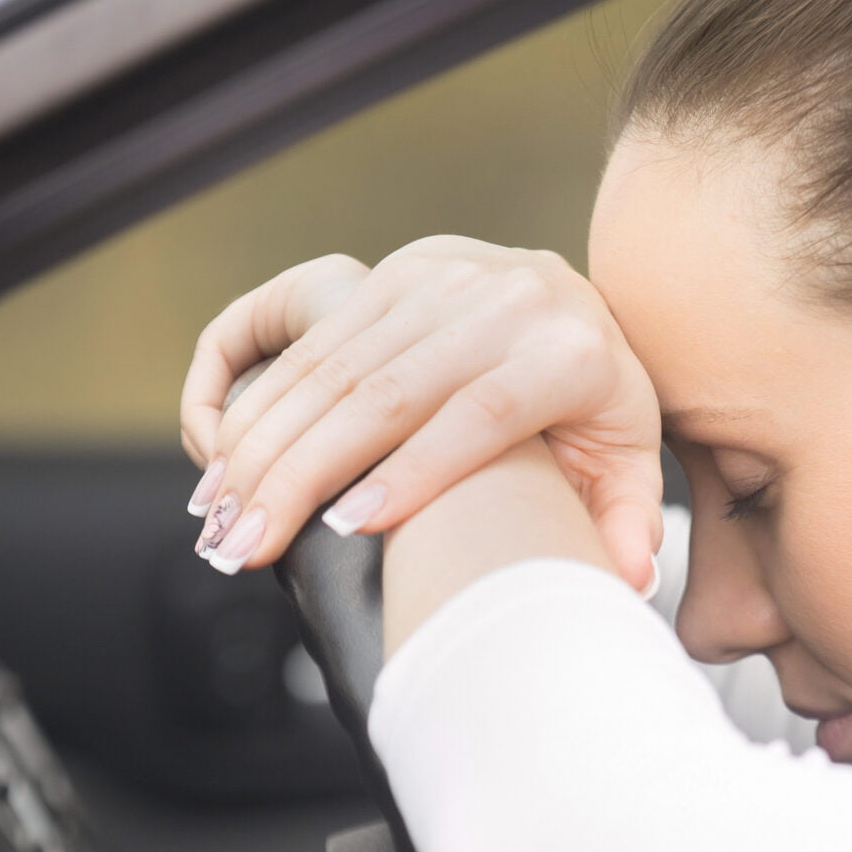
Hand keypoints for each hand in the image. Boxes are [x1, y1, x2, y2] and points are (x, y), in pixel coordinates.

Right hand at [175, 236, 661, 588]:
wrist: (581, 305)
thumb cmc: (599, 407)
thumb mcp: (629, 462)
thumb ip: (631, 525)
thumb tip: (628, 580)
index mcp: (569, 351)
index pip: (481, 413)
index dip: (414, 471)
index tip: (349, 527)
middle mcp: (506, 301)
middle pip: (390, 392)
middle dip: (305, 471)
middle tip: (247, 546)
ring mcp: (446, 277)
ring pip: (338, 365)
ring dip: (265, 443)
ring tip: (220, 518)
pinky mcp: (399, 271)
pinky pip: (317, 339)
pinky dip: (261, 401)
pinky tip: (225, 462)